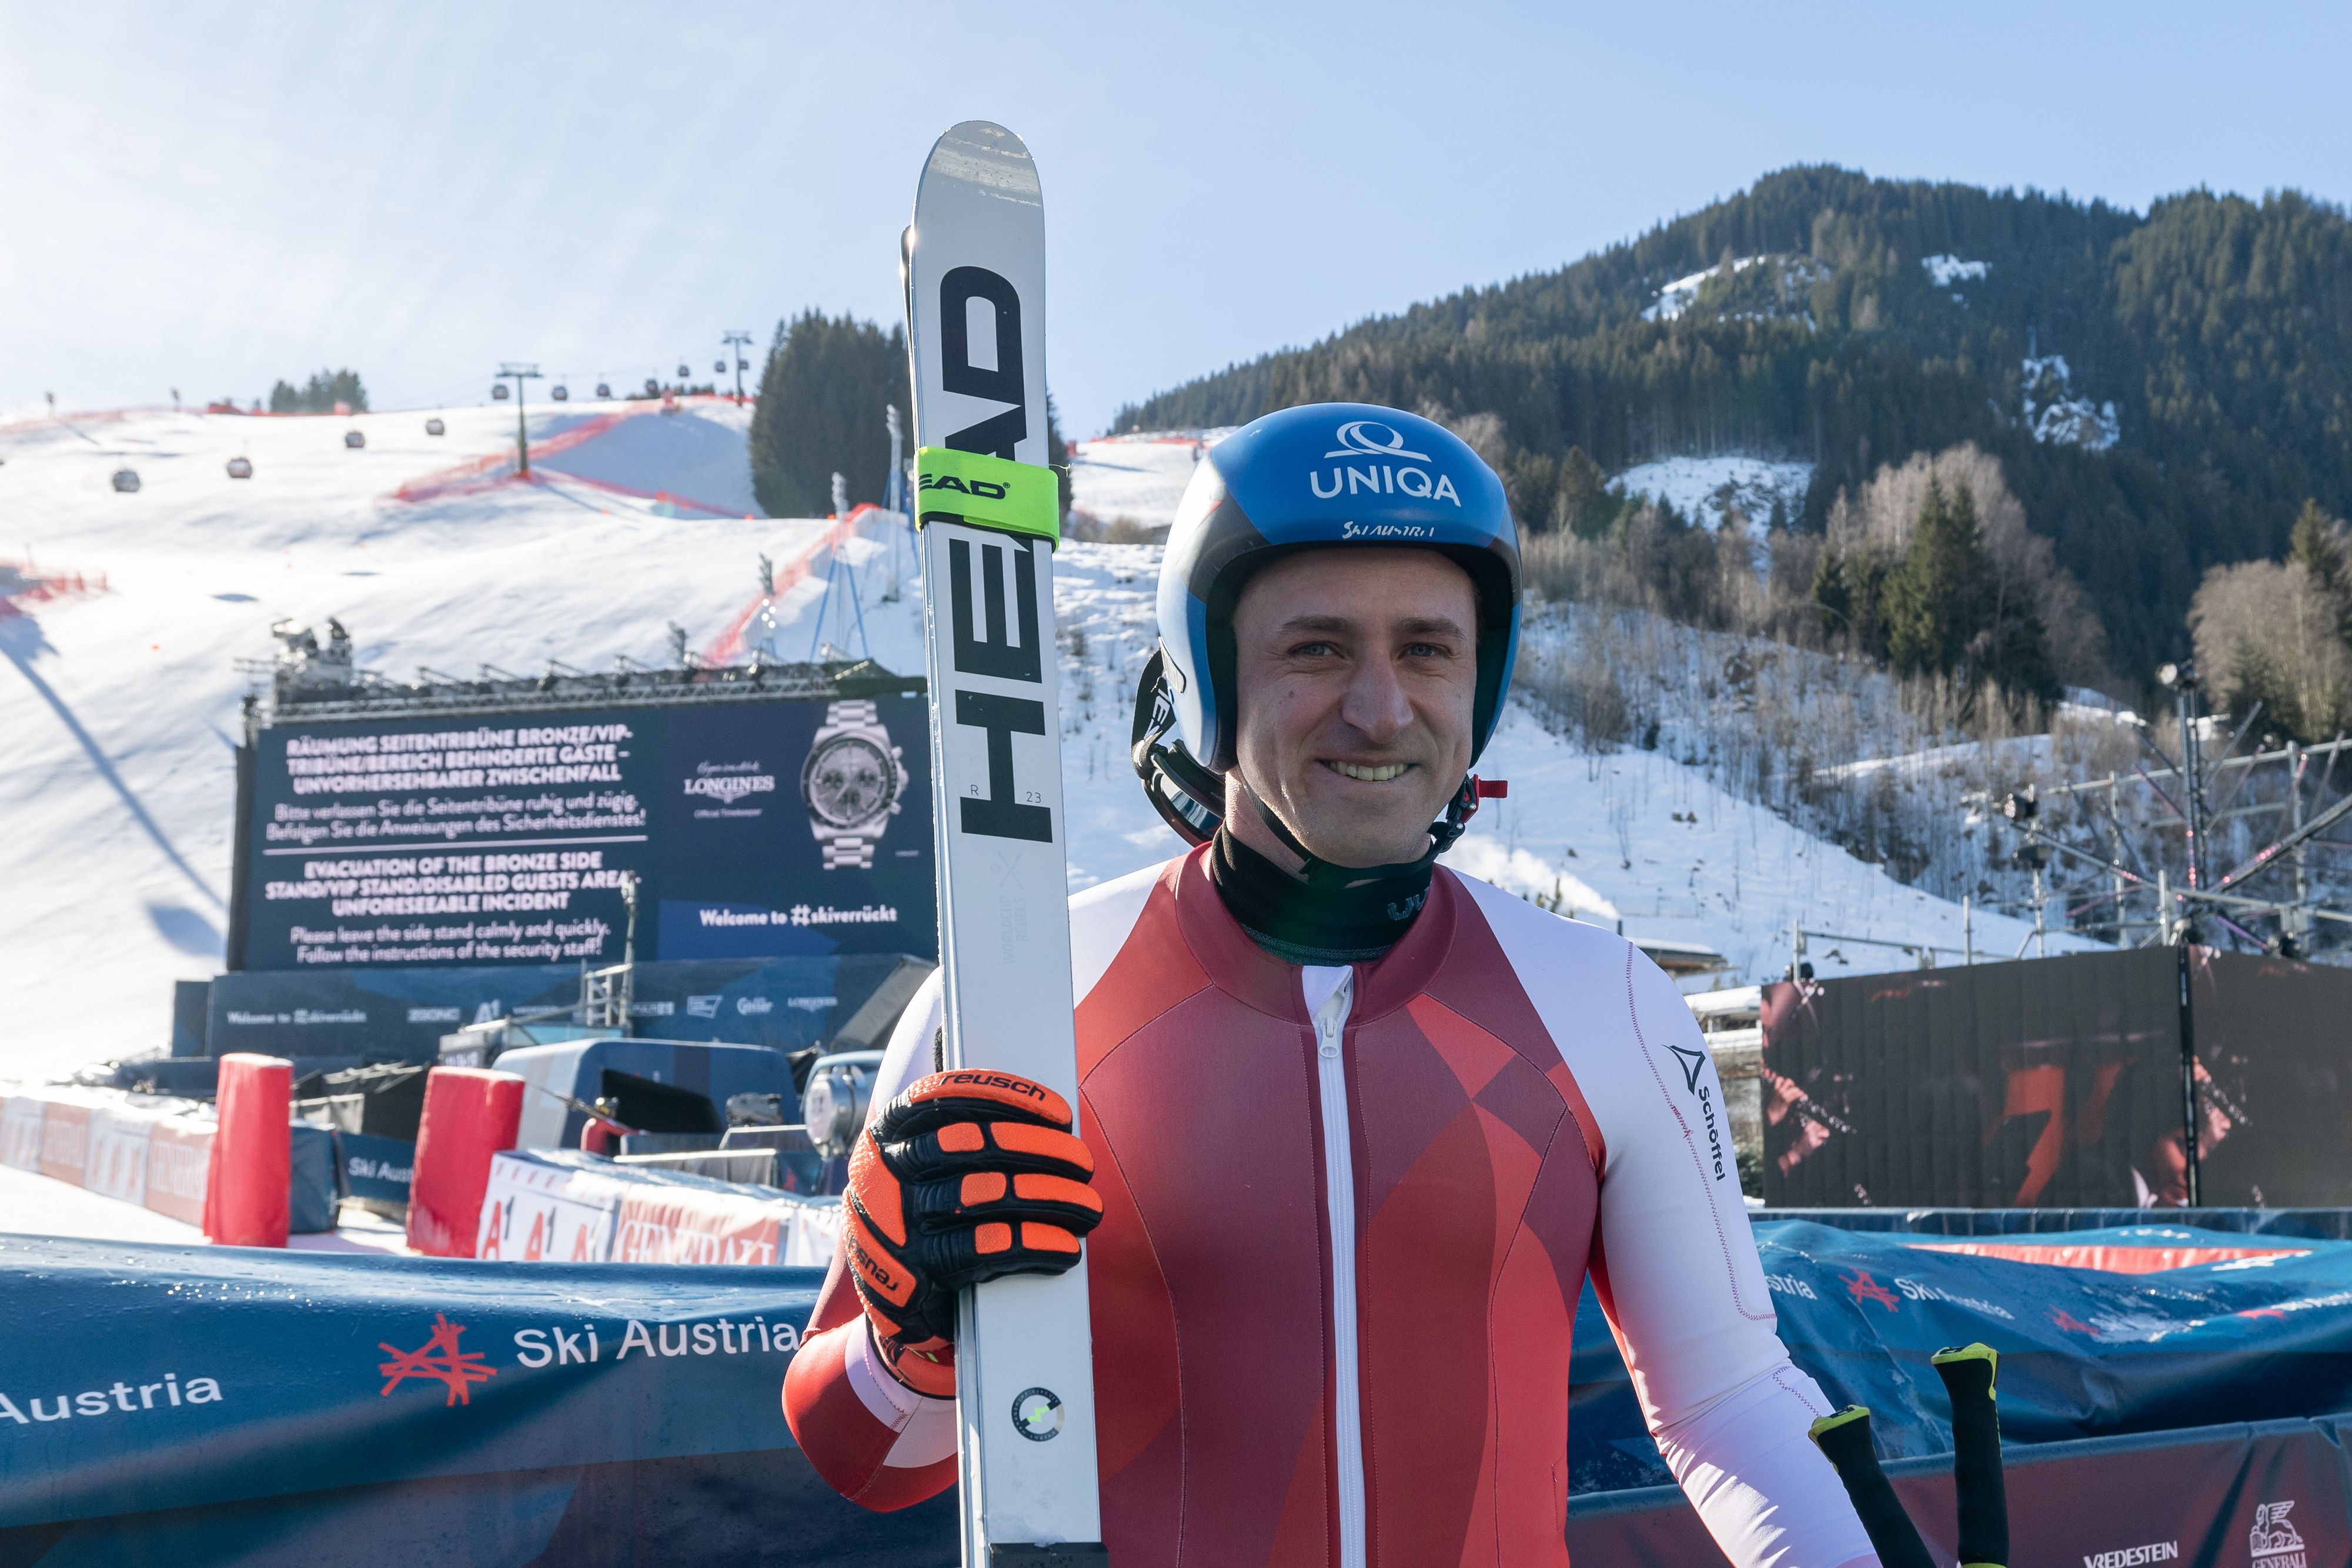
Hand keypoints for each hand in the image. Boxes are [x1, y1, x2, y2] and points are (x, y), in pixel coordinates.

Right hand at [843, 1069, 1102, 1395]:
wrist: (884, 1299)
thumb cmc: (922, 1218)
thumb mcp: (920, 1170)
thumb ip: (961, 1140)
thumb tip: (1047, 1124)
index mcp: (887, 1135)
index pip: (943, 1096)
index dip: (1006, 1096)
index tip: (1059, 1112)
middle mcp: (883, 1171)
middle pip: (976, 1142)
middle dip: (1043, 1149)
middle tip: (1084, 1163)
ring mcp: (895, 1222)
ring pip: (989, 1193)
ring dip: (1052, 1197)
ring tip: (1088, 1207)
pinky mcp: (915, 1271)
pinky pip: (989, 1248)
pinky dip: (1037, 1244)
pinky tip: (1065, 1247)